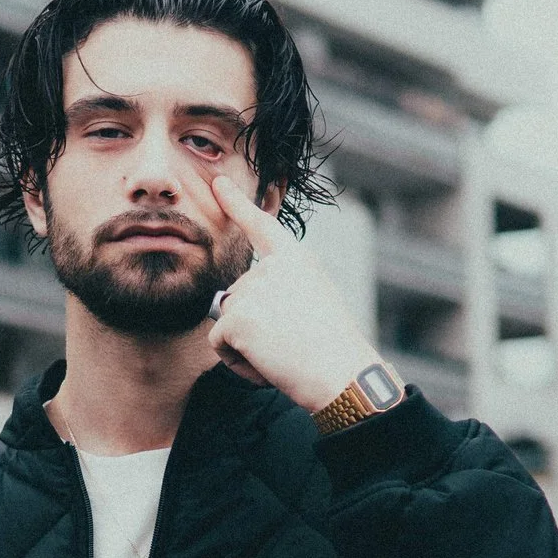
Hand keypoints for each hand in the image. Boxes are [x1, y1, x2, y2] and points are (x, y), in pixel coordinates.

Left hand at [205, 176, 385, 411]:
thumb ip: (275, 292)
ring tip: (283, 355)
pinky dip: (237, 363)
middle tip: (290, 343)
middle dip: (252, 326)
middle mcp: (272, 267)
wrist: (340, 374)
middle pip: (236, 295)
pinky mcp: (236, 317)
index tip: (217, 183)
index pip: (261, 227)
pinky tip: (268, 365)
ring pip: (226, 320)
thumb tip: (228, 302)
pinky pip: (218, 343)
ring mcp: (252, 290)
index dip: (236, 205)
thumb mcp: (312, 302)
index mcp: (296, 260)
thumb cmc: (332, 349)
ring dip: (246, 346)